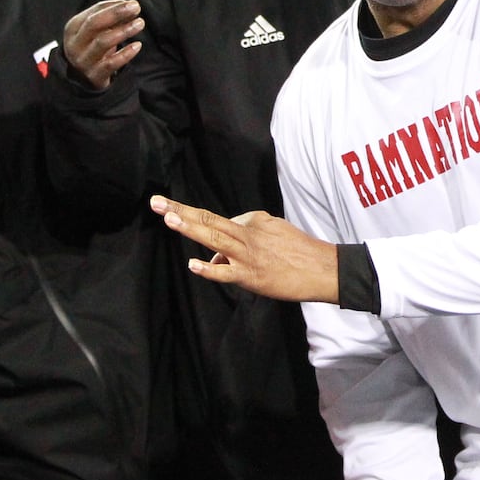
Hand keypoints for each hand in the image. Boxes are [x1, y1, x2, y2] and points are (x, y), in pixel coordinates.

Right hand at [63, 0, 144, 89]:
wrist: (82, 79)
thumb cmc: (91, 48)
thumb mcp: (94, 31)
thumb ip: (109, 18)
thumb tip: (129, 5)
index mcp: (73, 28)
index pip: (93, 12)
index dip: (114, 6)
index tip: (132, 3)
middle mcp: (75, 44)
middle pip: (94, 24)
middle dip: (116, 13)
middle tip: (136, 7)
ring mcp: (83, 61)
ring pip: (103, 42)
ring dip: (123, 31)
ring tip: (140, 23)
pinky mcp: (94, 76)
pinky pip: (111, 63)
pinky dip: (125, 54)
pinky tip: (137, 45)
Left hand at [150, 195, 339, 303]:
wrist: (322, 268)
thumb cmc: (298, 249)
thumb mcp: (272, 228)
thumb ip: (245, 230)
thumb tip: (219, 251)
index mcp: (249, 224)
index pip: (211, 217)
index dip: (186, 211)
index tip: (165, 205)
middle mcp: (245, 236)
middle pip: (208, 220)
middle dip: (179, 212)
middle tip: (156, 203)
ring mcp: (247, 256)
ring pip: (215, 238)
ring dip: (191, 228)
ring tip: (170, 219)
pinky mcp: (252, 276)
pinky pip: (227, 273)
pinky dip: (210, 269)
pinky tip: (193, 265)